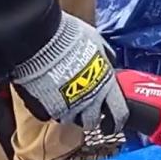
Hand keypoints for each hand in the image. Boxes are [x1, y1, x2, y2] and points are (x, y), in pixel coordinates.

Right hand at [11, 12, 128, 130]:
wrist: (41, 40)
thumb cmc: (70, 37)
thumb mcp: (97, 42)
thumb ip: (105, 56)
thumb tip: (110, 60)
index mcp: (105, 84)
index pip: (119, 113)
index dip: (117, 120)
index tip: (114, 122)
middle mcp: (90, 100)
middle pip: (93, 121)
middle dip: (90, 117)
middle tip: (83, 108)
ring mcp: (68, 107)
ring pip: (72, 120)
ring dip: (70, 112)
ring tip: (64, 99)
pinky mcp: (48, 110)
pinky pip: (52, 115)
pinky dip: (51, 108)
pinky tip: (48, 95)